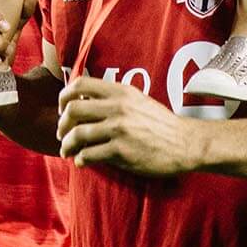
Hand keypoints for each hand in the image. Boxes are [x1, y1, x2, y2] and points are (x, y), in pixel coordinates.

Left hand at [56, 75, 204, 176]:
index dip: (64, 97)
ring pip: (77, 134)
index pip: (80, 84)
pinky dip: (80, 159)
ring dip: (67, 145)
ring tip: (66, 151)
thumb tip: (84, 101)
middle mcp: (117, 107)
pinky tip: (81, 161)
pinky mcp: (121, 151)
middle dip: (62, 125)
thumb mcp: (137, 100)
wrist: (184, 143)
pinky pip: (89, 154)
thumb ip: (113, 98)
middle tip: (62, 134)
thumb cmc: (160, 123)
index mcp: (120, 92)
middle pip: (73, 110)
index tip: (63, 109)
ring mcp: (119, 129)